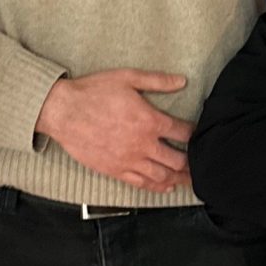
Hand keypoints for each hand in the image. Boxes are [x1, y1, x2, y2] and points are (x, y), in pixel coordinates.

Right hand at [36, 69, 190, 191]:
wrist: (63, 111)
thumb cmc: (93, 92)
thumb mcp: (127, 78)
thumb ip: (157, 81)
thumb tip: (181, 81)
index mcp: (150, 121)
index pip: (183, 132)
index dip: (194, 134)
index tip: (199, 135)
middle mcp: (143, 144)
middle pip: (177, 159)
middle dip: (192, 162)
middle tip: (202, 164)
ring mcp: (129, 160)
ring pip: (162, 175)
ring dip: (179, 179)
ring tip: (190, 180)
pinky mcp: (115, 170)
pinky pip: (141, 183)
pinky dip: (157, 187)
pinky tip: (166, 187)